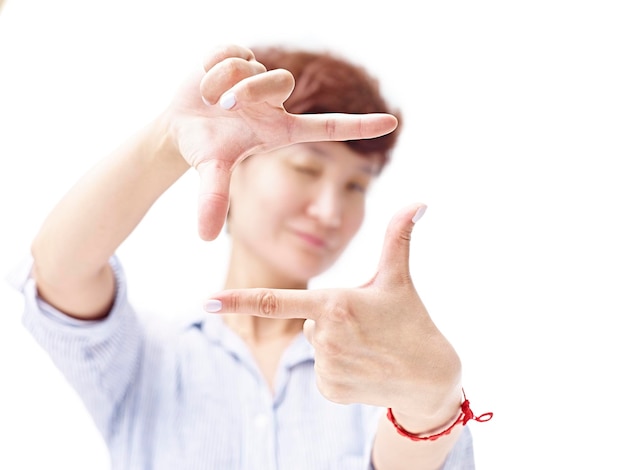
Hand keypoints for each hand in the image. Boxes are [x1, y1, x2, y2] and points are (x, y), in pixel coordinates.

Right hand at [163, 44, 398, 240]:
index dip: (360, 126)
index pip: (329, 126)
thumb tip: (205, 236)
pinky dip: (212, 66)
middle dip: (248, 92)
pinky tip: (204, 83)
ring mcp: (260, 79)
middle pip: (282, 82)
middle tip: (224, 106)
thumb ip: (213, 200)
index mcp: (281, 129)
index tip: (392, 124)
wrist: (181, 127)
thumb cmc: (207, 149)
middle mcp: (276, 103)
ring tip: (210, 100)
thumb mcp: (212, 173)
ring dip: (224, 82)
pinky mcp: (240, 58)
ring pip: (256, 66)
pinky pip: (232, 51)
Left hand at [204, 204, 461, 418]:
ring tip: (368, 347)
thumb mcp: (399, 278)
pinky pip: (322, 372)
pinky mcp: (330, 390)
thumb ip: (398, 237)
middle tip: (365, 325)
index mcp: (333, 304)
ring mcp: (326, 366)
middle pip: (307, 319)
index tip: (206, 301)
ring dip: (335, 343)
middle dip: (328, 317)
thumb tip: (419, 202)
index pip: (275, 300)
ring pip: (314, 345)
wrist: (428, 377)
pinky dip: (338, 368)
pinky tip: (364, 367)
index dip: (238, 300)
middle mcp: (323, 336)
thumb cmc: (411, 321)